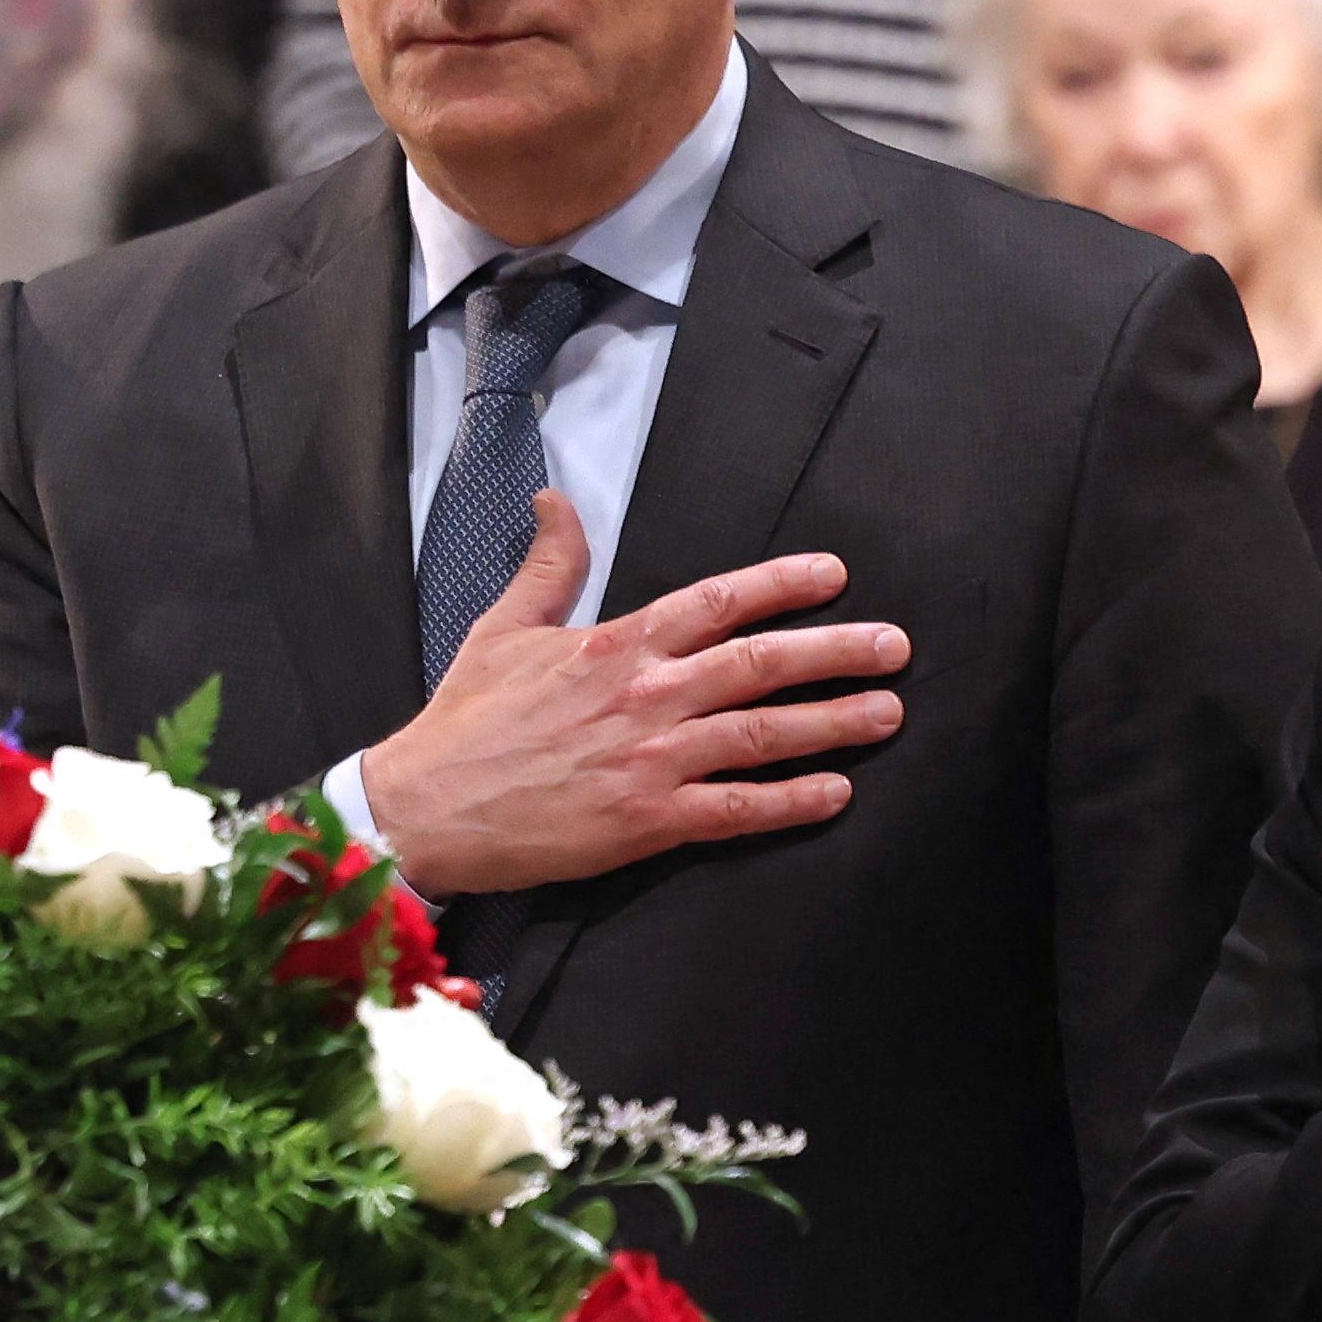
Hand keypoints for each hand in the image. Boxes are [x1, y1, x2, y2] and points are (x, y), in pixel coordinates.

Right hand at [346, 504, 907, 895]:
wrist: (426, 807)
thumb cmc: (465, 722)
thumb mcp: (503, 627)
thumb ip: (550, 566)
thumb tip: (557, 500)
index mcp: (615, 644)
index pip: (717, 602)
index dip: (782, 585)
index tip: (835, 575)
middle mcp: (644, 696)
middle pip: (759, 664)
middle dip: (836, 651)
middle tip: (895, 647)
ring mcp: (650, 760)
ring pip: (762, 734)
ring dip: (832, 723)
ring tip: (887, 713)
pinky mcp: (647, 821)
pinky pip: (736, 808)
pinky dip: (790, 801)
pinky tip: (836, 793)